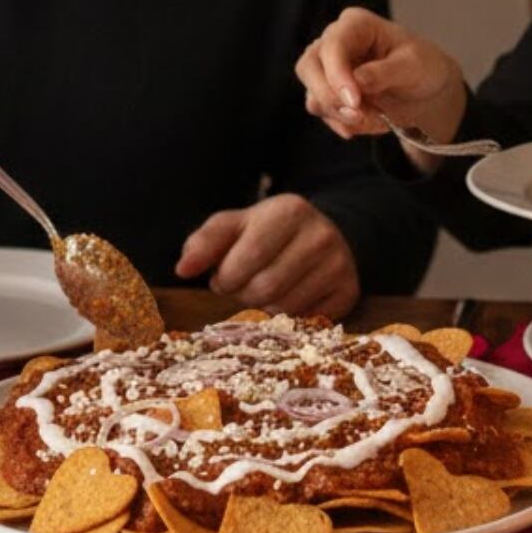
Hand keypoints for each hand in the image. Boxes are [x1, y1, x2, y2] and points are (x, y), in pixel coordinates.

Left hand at [173, 193, 360, 317]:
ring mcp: (338, 265)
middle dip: (243, 294)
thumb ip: (205, 242)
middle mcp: (320, 236)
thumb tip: (182, 269)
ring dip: (264, 308)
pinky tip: (288, 298)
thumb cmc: (269, 232)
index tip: (224, 275)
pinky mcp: (349, 292)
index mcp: (289, 211)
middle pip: (264, 288)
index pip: (245, 260)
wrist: (326, 234)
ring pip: (285, 309)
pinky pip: (307, 321)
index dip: (225, 277)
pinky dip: (289, 317)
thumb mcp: (236, 226)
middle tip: (243, 286)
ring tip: (264, 289)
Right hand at [295, 7, 466, 144]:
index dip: (337, 74)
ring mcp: (328, 69)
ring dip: (342, 115)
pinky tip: (370, 123)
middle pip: (308, 67)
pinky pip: (323, 112)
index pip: (332, 45)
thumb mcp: (414, 66)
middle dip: (330, 97)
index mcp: (356, 25)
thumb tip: (357, 80)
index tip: (355, 101)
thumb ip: (385, 72)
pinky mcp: (328, 93)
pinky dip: (344, 124)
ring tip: (376, 119)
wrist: (426, 90)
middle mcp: (335, 43)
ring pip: (313, 95)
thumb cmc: (422, 66)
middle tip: (359, 115)